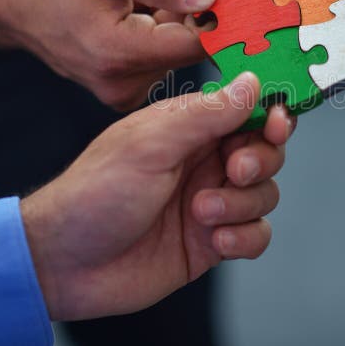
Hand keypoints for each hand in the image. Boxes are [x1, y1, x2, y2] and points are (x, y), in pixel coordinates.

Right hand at [3, 0, 217, 109]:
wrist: (13, 4)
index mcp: (118, 52)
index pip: (196, 45)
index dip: (219, 18)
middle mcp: (123, 84)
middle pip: (189, 51)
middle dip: (192, 16)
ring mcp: (122, 93)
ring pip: (177, 54)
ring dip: (173, 24)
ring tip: (138, 1)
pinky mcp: (124, 91)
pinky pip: (161, 61)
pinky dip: (160, 35)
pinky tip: (135, 18)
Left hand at [21, 72, 293, 320]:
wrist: (65, 263)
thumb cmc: (97, 191)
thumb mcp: (152, 143)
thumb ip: (207, 113)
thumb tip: (253, 82)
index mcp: (190, 128)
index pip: (247, 111)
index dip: (271, 114)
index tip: (278, 123)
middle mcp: (204, 162)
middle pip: (265, 152)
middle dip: (260, 161)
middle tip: (234, 171)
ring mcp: (211, 202)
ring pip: (264, 195)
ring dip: (242, 203)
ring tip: (201, 212)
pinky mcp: (212, 243)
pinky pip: (256, 235)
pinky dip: (245, 238)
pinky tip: (216, 241)